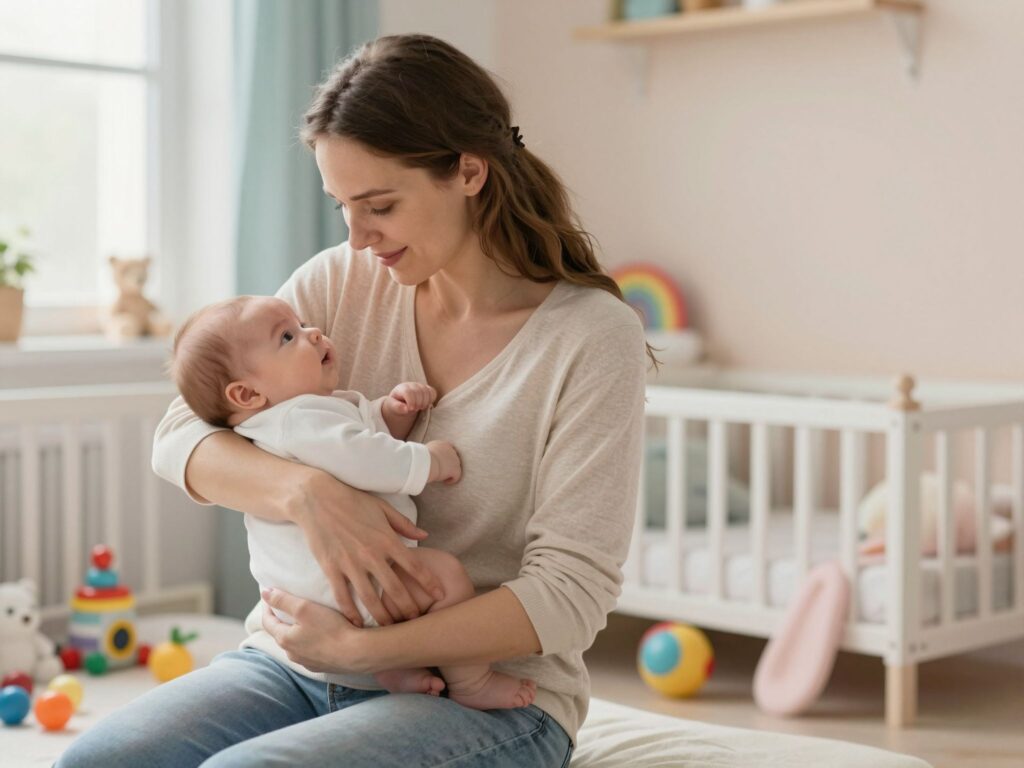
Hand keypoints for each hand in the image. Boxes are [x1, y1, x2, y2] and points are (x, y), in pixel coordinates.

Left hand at [260, 588, 369, 674]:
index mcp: (285, 639)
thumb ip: (283, 600)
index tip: (270, 596)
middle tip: (288, 605)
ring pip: (296, 644)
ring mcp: (307, 662)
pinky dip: (310, 642)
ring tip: (306, 620)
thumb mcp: (304, 608)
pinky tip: (321, 635)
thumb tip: (264, 593)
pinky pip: (310, 652)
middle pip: (281, 633)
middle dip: (282, 619)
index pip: (268, 621)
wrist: (356, 653)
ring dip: (297, 632)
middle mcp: (292, 654)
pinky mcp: (321, 666)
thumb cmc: (331, 629)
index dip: (267, 607)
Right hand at [285, 469, 444, 626]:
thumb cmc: (352, 500)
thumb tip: (425, 534)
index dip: (429, 583)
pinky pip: (342, 596)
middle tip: (417, 622)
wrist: (316, 498)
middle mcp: (371, 555)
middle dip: (408, 608)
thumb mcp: (382, 508)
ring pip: (370, 598)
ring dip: (382, 617)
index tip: (440, 595)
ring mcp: (350, 564)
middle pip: (395, 589)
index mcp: (387, 539)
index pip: (414, 566)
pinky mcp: (331, 568)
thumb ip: (404, 524)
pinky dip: (350, 613)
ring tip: (391, 629)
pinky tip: (357, 625)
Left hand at [387, 382, 436, 414]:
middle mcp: (412, 385)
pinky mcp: (427, 388)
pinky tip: (426, 405)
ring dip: (425, 402)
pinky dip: (431, 400)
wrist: (402, 400)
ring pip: (427, 391)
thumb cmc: (397, 403)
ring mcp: (420, 385)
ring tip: (420, 408)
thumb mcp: (392, 406)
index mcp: (402, 388)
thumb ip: (397, 407)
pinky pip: (433, 392)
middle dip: (418, 403)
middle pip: (419, 392)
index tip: (411, 409)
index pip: (409, 392)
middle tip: (415, 409)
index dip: (411, 401)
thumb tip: (406, 409)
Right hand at [426, 440, 461, 483]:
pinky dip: (451, 480)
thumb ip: (428, 453)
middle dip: (447, 464)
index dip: (444, 457)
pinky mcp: (456, 469)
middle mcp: (451, 450)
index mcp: (443, 444)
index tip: (438, 463)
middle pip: (452, 458)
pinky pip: (456, 476)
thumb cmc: (420, 458)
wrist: (425, 461)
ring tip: (441, 477)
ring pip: (455, 467)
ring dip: (449, 472)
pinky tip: (445, 482)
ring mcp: (455, 460)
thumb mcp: (424, 452)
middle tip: (440, 470)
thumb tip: (424, 458)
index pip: (447, 450)